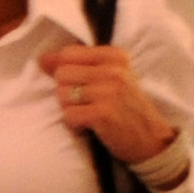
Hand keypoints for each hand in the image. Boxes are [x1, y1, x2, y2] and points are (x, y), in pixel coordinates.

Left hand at [41, 43, 177, 166]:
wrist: (152, 139)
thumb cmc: (125, 107)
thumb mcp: (110, 78)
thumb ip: (77, 65)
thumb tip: (42, 59)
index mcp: (116, 57)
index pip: (68, 53)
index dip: (63, 70)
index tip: (79, 83)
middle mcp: (114, 71)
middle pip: (61, 74)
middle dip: (67, 91)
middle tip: (88, 102)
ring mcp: (108, 92)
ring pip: (61, 95)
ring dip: (71, 108)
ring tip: (91, 113)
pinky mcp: (102, 114)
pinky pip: (68, 115)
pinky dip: (75, 124)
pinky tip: (91, 125)